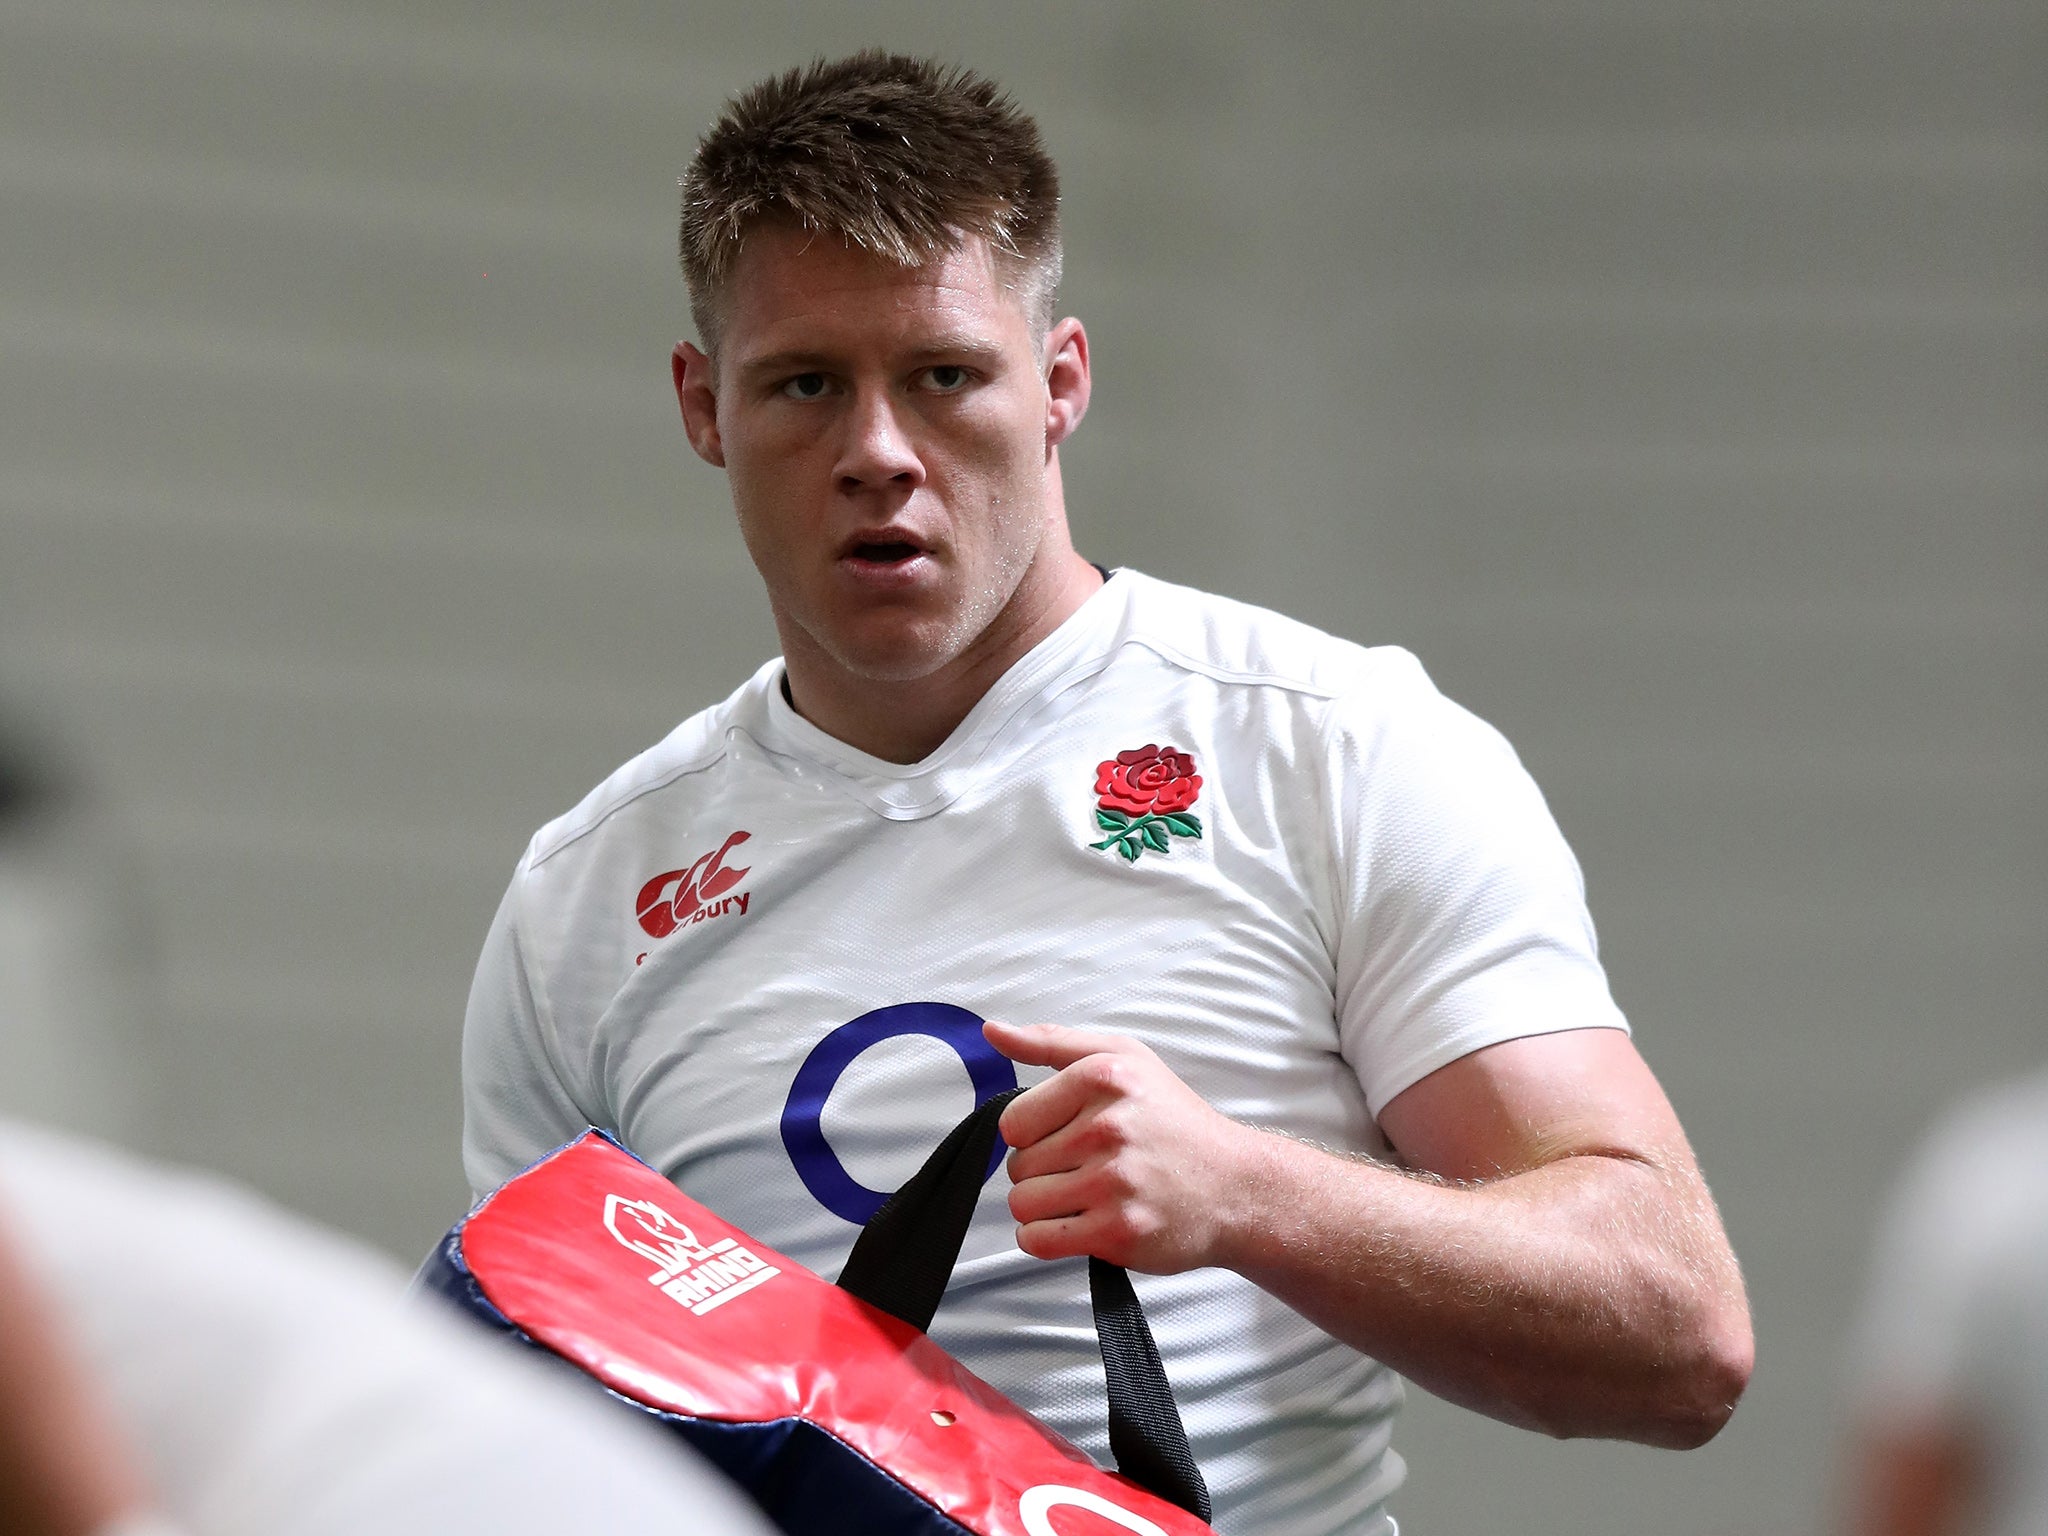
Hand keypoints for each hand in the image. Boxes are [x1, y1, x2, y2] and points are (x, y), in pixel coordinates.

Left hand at [982, 1021, 1252, 1273]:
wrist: (1236, 1187)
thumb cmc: (1174, 1122)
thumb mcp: (1123, 1059)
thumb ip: (1051, 1043)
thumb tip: (992, 1032)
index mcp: (1104, 1077)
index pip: (1013, 1120)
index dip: (1034, 1133)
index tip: (1068, 1136)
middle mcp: (1108, 1127)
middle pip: (1018, 1164)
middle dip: (1043, 1170)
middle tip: (1089, 1168)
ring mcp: (1113, 1182)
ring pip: (1023, 1203)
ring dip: (1044, 1207)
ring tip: (1086, 1196)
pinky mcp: (1117, 1231)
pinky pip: (1037, 1240)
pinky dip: (1046, 1239)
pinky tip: (1079, 1224)